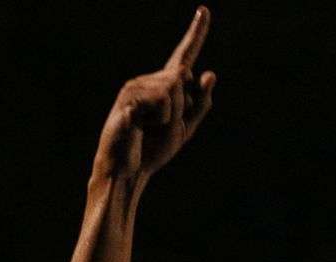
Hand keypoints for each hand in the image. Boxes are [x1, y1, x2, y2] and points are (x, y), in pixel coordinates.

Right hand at [91, 7, 216, 187]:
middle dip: (183, 109)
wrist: (128, 171)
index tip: (204, 10)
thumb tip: (209, 74)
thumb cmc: (153, 149)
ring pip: (172, 90)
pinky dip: (158, 122)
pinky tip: (139, 128)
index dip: (195, 33)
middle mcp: (148, 80)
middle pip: (182, 79)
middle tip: (163, 128)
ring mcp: (135, 88)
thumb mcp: (185, 129)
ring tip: (150, 129)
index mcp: (164, 86)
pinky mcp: (127, 100)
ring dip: (170, 118)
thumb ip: (200, 104)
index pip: (183, 56)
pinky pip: (159, 105)